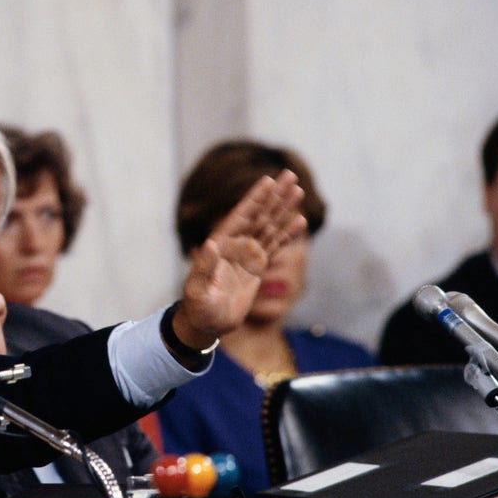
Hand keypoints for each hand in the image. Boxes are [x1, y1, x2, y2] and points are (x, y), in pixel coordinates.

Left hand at [173, 171, 305, 349]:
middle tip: (290, 174)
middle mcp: (236, 244)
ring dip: (283, 209)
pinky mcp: (257, 267)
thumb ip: (204, 267)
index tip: (268, 180)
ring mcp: (247, 254)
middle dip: (274, 195)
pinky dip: (287, 234)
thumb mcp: (196, 289)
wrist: (206, 323)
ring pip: (269, 226)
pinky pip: (275, 246)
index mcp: (222, 244)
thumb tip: (210, 243)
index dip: (254, 198)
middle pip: (259, 214)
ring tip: (298, 191)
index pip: (241, 216)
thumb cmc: (197, 307)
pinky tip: (300, 221)